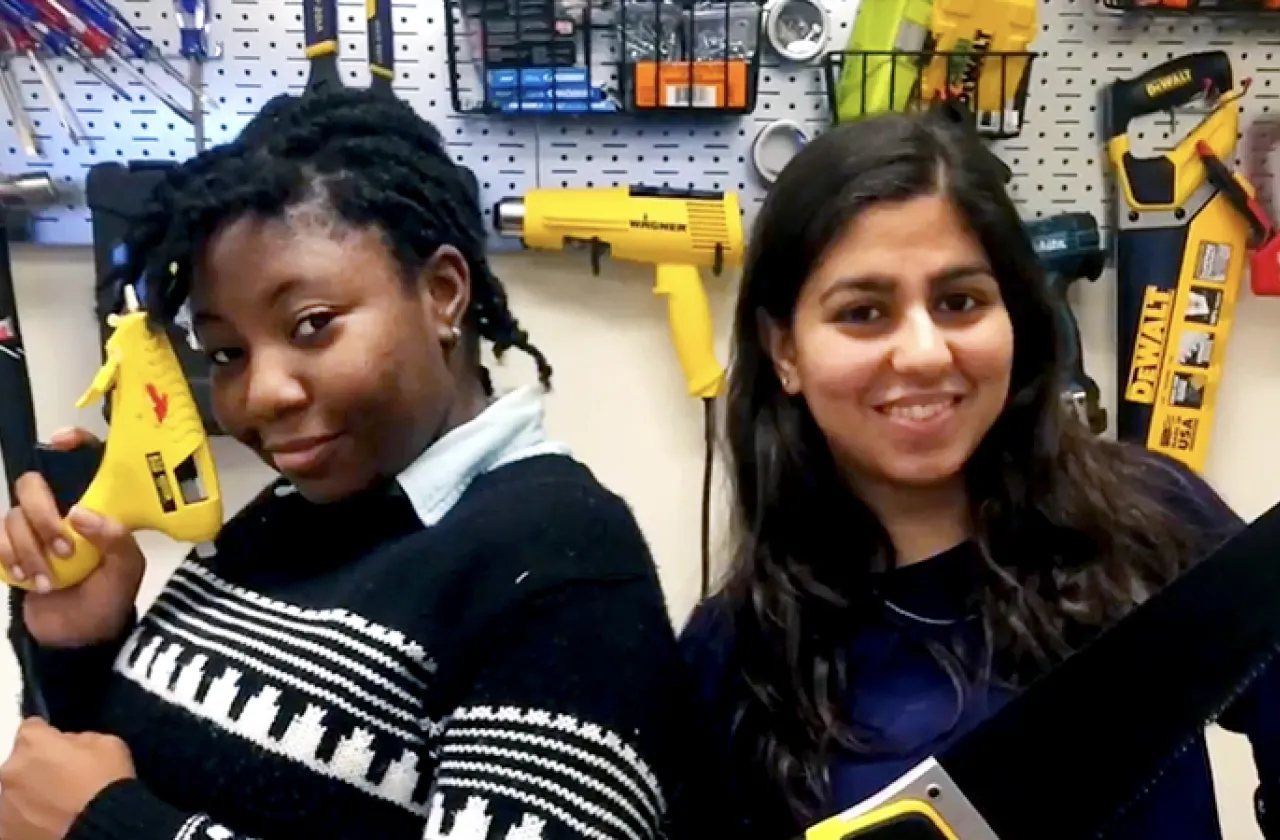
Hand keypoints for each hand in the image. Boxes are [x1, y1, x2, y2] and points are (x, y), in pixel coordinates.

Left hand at [0, 717, 135, 839]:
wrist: (103, 828)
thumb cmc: (106, 783)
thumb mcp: (107, 743)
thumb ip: (79, 738)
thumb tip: (69, 744)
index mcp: (33, 742)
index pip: (32, 727)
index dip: (48, 735)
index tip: (60, 745)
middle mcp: (10, 769)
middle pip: (20, 762)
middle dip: (37, 767)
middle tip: (63, 779)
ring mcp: (4, 803)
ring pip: (16, 791)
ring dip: (32, 794)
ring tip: (59, 804)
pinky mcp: (5, 830)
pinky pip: (15, 818)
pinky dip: (28, 818)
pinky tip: (51, 820)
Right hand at [1, 428, 145, 647]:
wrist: (78, 637)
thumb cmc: (109, 598)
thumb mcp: (126, 570)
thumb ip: (116, 539)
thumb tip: (79, 513)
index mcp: (97, 505)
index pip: (86, 461)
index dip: (73, 443)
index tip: (58, 443)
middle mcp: (63, 508)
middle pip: (33, 484)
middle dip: (43, 516)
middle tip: (64, 550)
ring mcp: (33, 528)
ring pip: (13, 516)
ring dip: (30, 550)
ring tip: (49, 580)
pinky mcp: (10, 548)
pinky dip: (9, 558)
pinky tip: (25, 578)